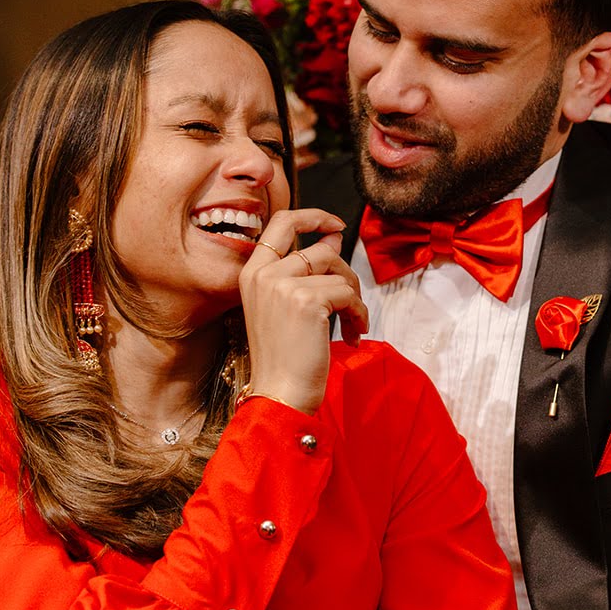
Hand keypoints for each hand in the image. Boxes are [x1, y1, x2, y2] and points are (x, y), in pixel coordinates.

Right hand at [238, 207, 368, 414]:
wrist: (279, 393)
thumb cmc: (285, 356)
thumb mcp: (284, 306)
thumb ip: (302, 272)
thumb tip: (332, 239)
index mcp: (252, 273)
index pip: (281, 222)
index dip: (313, 216)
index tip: (335, 224)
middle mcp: (263, 273)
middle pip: (321, 248)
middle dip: (345, 270)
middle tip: (352, 296)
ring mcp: (283, 284)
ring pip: (337, 270)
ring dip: (354, 297)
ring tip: (352, 323)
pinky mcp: (306, 300)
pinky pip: (347, 293)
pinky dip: (358, 314)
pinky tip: (352, 334)